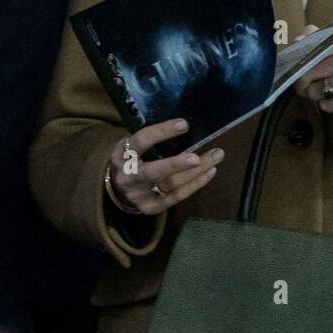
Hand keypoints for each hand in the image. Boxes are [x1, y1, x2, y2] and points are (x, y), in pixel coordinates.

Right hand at [107, 119, 223, 214]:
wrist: (117, 190)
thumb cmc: (131, 160)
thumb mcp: (132, 146)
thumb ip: (150, 139)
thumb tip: (184, 126)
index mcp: (121, 155)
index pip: (141, 141)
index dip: (162, 132)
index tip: (184, 124)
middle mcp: (128, 177)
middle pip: (153, 172)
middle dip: (176, 164)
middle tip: (197, 157)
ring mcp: (139, 195)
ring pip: (170, 185)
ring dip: (196, 172)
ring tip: (216, 156)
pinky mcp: (150, 207)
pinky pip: (176, 197)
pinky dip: (195, 184)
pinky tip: (209, 172)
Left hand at [293, 24, 332, 114]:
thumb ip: (312, 37)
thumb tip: (297, 41)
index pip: (312, 49)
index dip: (299, 60)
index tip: (296, 66)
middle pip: (308, 74)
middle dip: (302, 82)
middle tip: (305, 82)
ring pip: (315, 92)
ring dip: (313, 94)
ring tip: (321, 88)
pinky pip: (327, 105)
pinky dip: (325, 104)